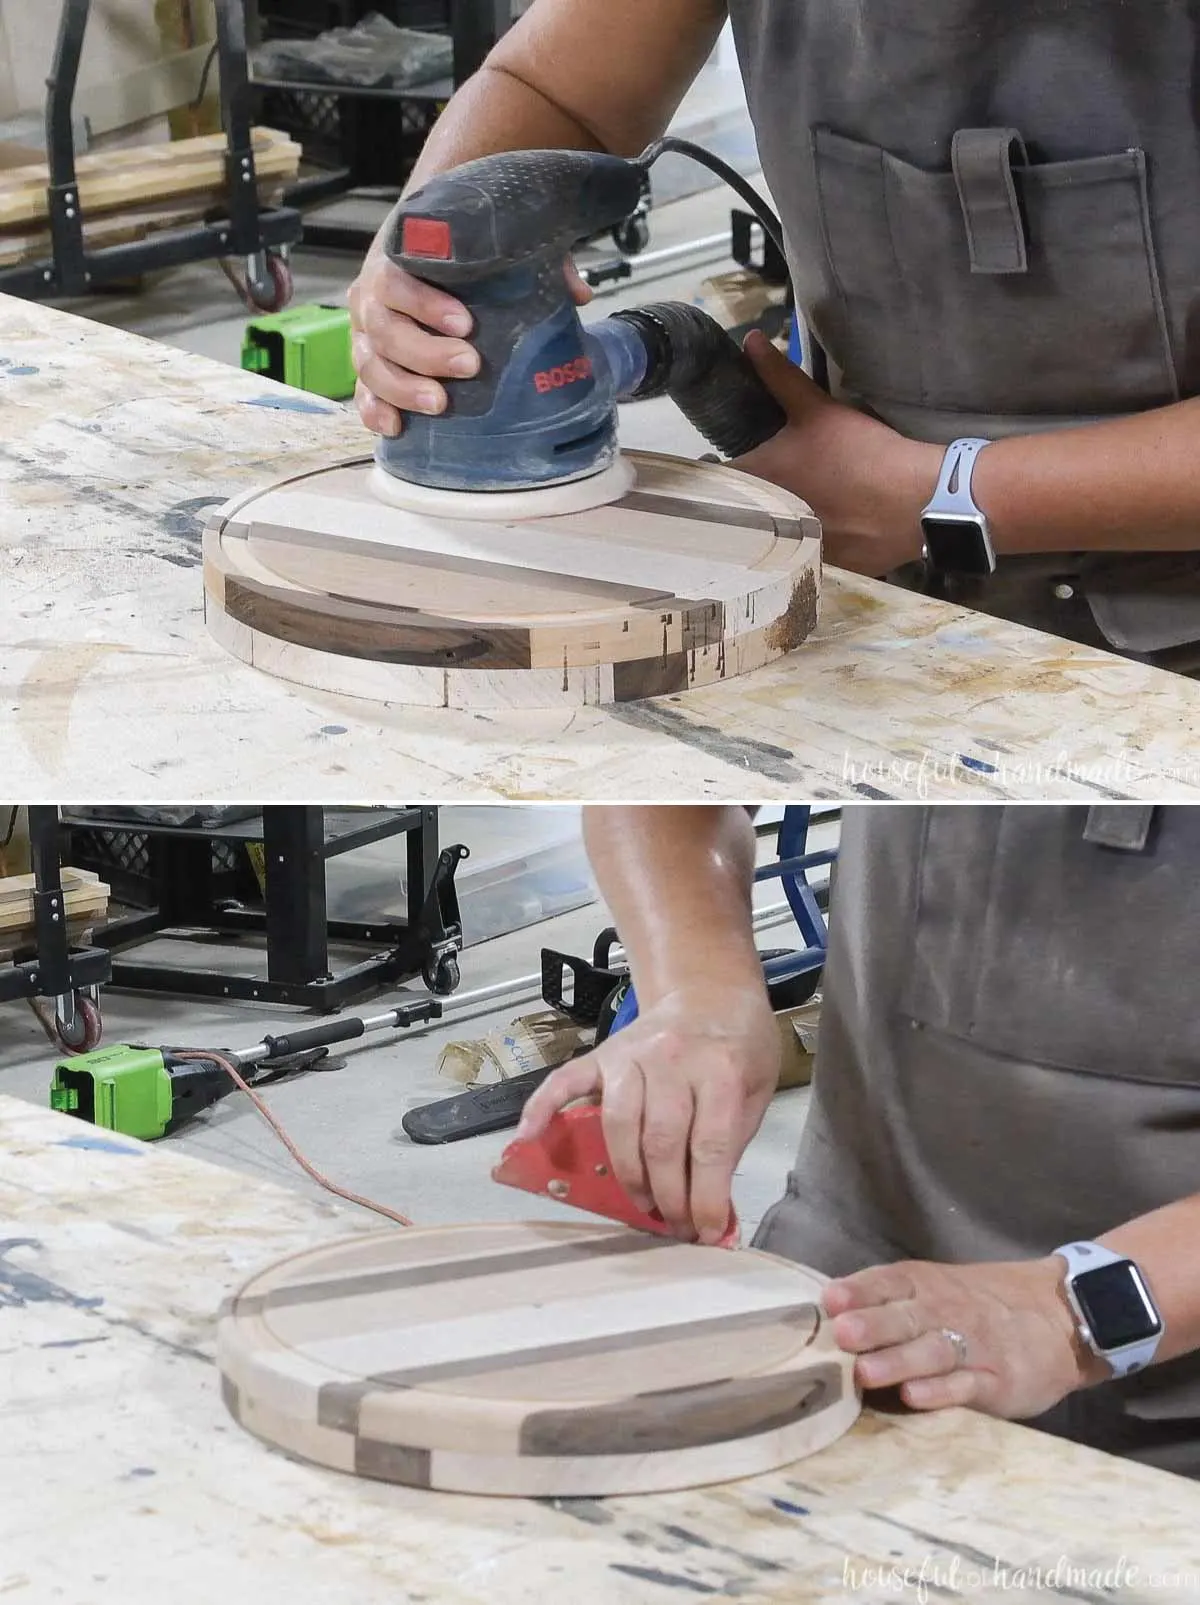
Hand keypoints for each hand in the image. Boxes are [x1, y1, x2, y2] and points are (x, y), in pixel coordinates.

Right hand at [348, 250, 592, 437]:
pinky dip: (374, 410)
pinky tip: (395, 427)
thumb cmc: (455, 252)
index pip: (399, 280)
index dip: (427, 304)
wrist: (420, 247)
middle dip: (426, 352)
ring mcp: (365, 335)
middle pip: (385, 329)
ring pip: (370, 365)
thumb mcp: (494, 243)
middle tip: (468, 366)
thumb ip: (534, 257)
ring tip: (439, 404)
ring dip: (403, 388)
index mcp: (394, 262)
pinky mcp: (367, 366)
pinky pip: (363, 392)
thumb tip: (577, 294)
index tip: (466, 323)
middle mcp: (372, 299)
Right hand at [513, 984, 780, 1245]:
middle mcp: (670, 1058)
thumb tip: (717, 1212)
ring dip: (629, 1176)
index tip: (708, 1233)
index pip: (709, 1146)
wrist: (709, 991)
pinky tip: (528, 1138)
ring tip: (645, 1205)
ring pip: (619, 1125)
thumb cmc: (737, 1045)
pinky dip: (542, 1109)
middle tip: (677, 1227)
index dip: (708, 1198)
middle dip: (669, 1197)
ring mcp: (630, 1054)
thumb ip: (734, 1143)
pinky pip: (565, 1082)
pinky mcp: (601, 1054)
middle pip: (660, 1142)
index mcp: (719, 1067)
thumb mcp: (756, 1089)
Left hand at [734, 332, 942, 576]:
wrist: (914, 501)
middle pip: (740, 510)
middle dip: (745, 495)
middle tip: (760, 478)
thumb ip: (779, 376)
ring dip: (775, 519)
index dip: (712, 472)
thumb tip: (750, 340)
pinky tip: (826, 523)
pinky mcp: (820, 564)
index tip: (715, 463)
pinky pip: (803, 550)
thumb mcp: (817, 409)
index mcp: (758, 479)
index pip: (714, 481)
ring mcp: (792, 547)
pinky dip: (807, 538)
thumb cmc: (860, 452)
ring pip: (771, 534)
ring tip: (795, 500)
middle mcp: (766, 519)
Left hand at [823, 1256, 1098, 1418]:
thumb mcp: (938, 1287)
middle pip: (906, 1316)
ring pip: (932, 1352)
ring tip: (865, 1372)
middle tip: (841, 1335)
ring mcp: (974, 1346)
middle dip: (872, 1325)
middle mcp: (946, 1311)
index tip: (829, 1300)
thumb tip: (828, 1310)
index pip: (890, 1282)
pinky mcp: (999, 1380)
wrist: (1061, 1313)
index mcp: (926, 1285)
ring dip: (897, 1361)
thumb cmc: (981, 1302)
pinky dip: (941, 1392)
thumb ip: (890, 1299)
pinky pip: (967, 1385)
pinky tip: (916, 1397)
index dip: (860, 1290)